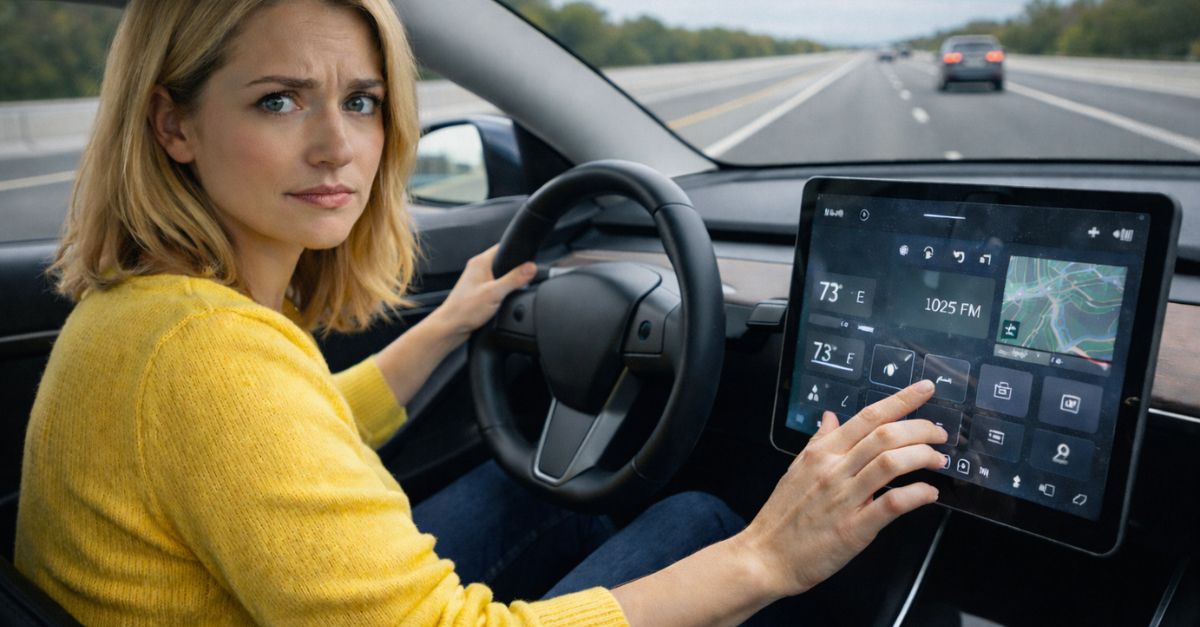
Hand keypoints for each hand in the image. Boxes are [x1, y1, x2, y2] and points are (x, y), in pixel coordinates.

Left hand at [431, 245, 536, 340]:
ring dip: (508, 282)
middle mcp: (477, 268)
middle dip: (515, 269)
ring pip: (499, 275)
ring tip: (510, 292)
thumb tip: (531, 267)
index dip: (517, 252)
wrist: (451, 327)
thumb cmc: (465, 310)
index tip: (528, 260)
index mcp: (480, 262)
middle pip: (503, 261)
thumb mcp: (495, 293)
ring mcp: (477, 280)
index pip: (503, 247)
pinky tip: (503, 300)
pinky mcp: (478, 291)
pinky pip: (495, 285)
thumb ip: (514, 279)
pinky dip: (501, 291)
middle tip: (521, 280)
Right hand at [736, 380, 946, 597]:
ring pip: (891, 463)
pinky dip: (916, 494)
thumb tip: (830, 417)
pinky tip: (928, 493)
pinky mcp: (853, 528)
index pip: (867, 417)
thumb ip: (818, 442)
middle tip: (940, 433)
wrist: (765, 556)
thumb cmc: (781, 517)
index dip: (901, 400)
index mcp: (822, 453)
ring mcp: (844, 498)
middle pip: (885, 436)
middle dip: (921, 428)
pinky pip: (891, 504)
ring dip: (922, 457)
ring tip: (937, 460)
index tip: (925, 389)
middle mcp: (834, 470)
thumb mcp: (796, 469)